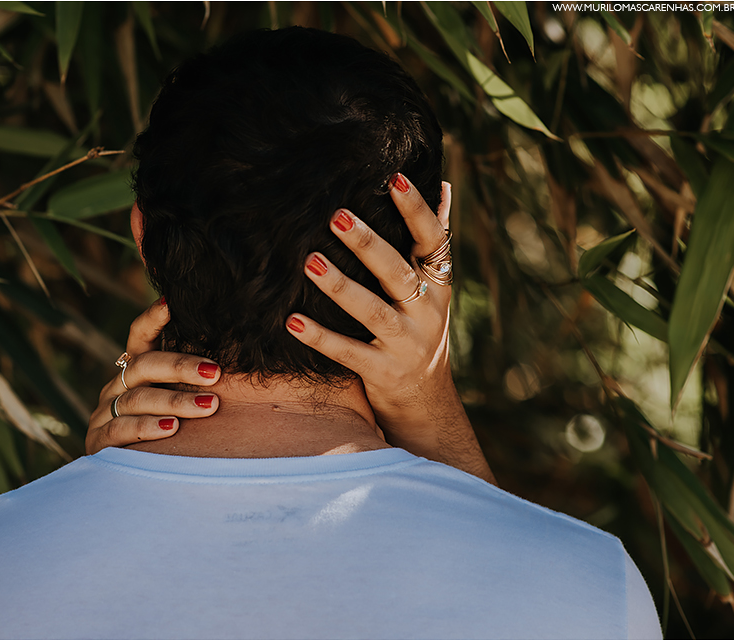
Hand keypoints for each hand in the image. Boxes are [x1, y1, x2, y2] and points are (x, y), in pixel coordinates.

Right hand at [85, 300, 220, 454]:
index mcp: (134, 372)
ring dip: (175, 401)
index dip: (152, 319)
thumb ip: (196, 382)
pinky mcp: (98, 442)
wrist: (126, 481)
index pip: (139, 336)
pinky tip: (172, 429)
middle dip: (181, 366)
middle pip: (144, 366)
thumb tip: (230, 363)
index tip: (171, 304)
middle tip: (216, 373)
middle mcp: (116, 387)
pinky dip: (147, 427)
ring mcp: (103, 413)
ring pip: (137, 399)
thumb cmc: (168, 435)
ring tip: (209, 406)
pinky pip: (121, 429)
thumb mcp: (178, 403)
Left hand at [286, 175, 494, 483]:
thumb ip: (432, 240)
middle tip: (335, 215)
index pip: (433, 240)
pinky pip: (349, 353)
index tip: (393, 178)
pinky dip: (321, 337)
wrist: (425, 400)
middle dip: (368, 244)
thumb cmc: (419, 327)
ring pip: (374, 312)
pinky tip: (292, 320)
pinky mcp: (384, 372)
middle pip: (397, 272)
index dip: (416, 209)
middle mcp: (427, 311)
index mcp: (438, 283)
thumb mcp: (432, 287)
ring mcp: (407, 344)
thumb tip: (440, 184)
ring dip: (342, 287)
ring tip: (310, 262)